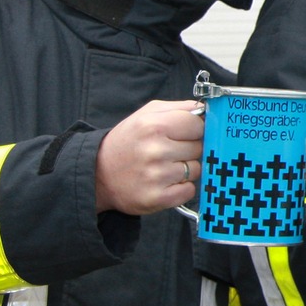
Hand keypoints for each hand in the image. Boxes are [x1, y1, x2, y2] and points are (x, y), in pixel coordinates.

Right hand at [95, 100, 203, 214]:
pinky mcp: (157, 198)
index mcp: (154, 125)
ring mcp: (156, 176)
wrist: (98, 174)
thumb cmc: (128, 141)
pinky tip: (165, 182)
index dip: (194, 129)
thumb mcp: (147, 114)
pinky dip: (182, 188)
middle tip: (169, 151)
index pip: (198, 125)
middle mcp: (155, 150)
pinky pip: (189, 190)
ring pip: (196, 169)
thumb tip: (206, 110)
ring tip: (164, 167)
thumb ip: (179, 108)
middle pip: (199, 147)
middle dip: (189, 149)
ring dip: (186, 169)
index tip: (185, 133)